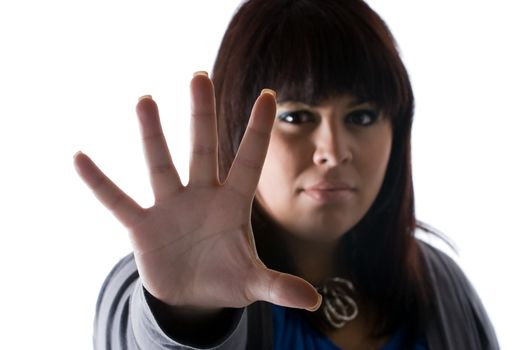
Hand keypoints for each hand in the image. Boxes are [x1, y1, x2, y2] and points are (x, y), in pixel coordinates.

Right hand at [74, 73, 320, 311]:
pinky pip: (117, 201)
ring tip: (146, 100)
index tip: (269, 95)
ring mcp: (170, 208)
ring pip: (160, 165)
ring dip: (152, 135)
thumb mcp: (252, 283)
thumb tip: (312, 302)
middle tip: (199, 76)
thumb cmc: (226, 278)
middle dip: (201, 116)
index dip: (258, 130)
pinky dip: (100, 183)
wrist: (191, 295)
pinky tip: (80, 157)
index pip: (249, 161)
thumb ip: (278, 287)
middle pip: (203, 150)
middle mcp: (201, 197)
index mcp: (232, 205)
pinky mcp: (143, 227)